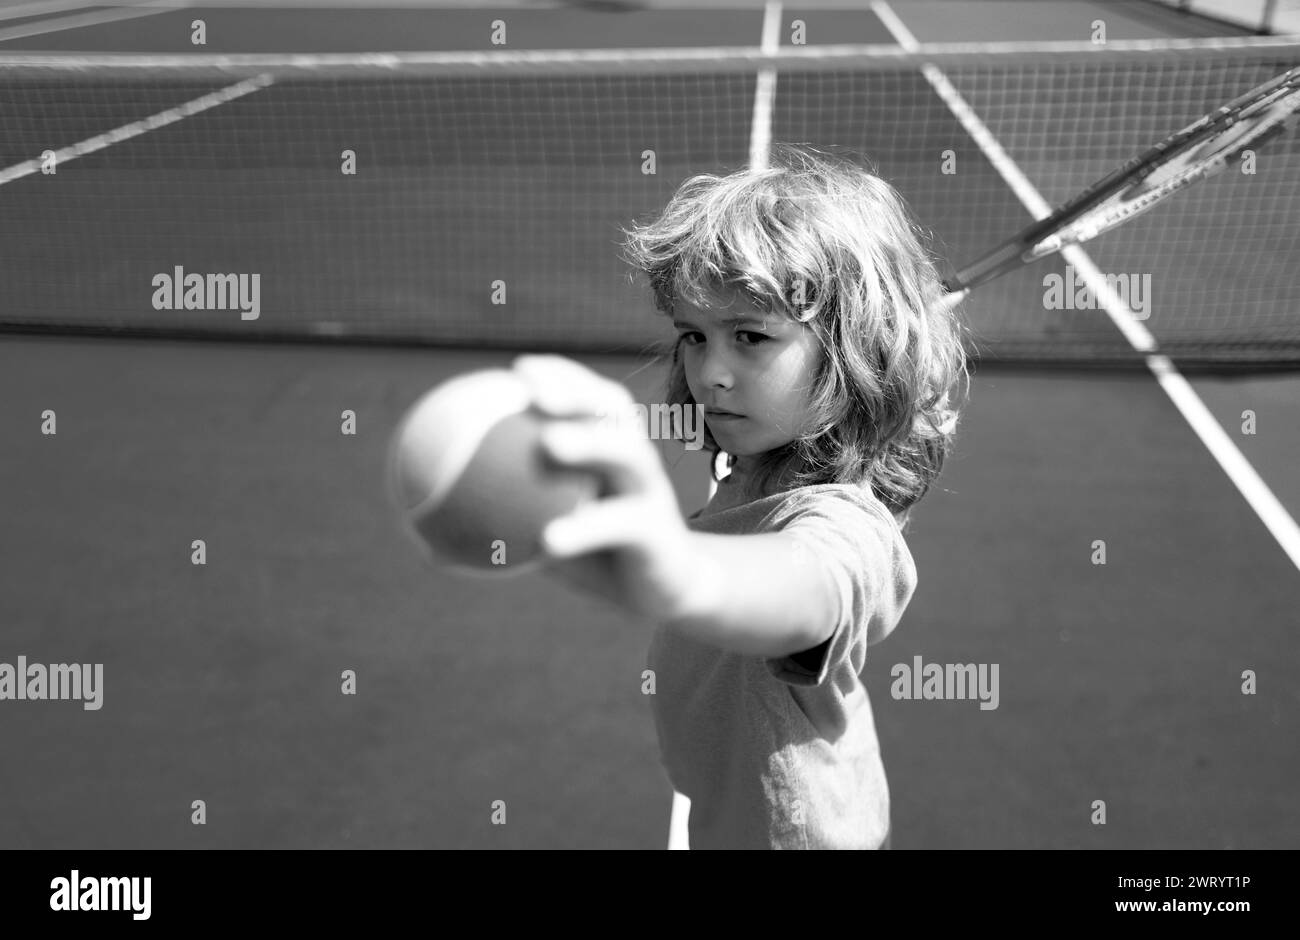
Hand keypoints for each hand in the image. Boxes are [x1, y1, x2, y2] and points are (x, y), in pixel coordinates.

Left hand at [511, 354, 705, 623]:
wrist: (665, 591)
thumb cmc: (599, 554)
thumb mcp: (547, 535)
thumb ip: (500, 528)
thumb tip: (424, 543)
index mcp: (612, 446)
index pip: (591, 396)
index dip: (560, 375)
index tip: (516, 370)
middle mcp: (637, 457)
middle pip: (613, 409)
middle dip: (577, 391)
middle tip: (534, 393)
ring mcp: (652, 491)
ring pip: (628, 454)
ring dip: (590, 442)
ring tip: (548, 444)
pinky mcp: (658, 531)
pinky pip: (620, 524)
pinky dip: (585, 528)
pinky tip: (550, 539)